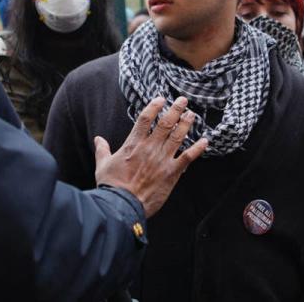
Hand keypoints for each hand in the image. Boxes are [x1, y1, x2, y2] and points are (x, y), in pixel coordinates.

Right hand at [94, 97, 206, 216]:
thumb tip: (98, 139)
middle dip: (176, 109)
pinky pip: (188, 157)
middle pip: (166, 123)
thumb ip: (102, 150)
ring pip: (178, 136)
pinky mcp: (171, 173)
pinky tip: (205, 141)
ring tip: (192, 115)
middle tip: (183, 100)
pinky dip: (198, 148)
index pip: (145, 118)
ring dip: (186, 123)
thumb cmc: (112, 186)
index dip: (154, 106)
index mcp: (133, 144)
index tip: (161, 99)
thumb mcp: (103, 165)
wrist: (122, 204)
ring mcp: (162, 159)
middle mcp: (150, 148)